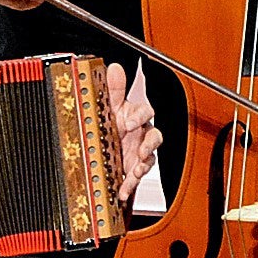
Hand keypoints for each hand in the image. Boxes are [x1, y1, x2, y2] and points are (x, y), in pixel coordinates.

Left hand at [106, 63, 162, 205]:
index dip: (140, 116)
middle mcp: (141, 134)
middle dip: (148, 145)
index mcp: (135, 116)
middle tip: (140, 151)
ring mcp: (139, 152)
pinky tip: (123, 189)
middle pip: (154, 137)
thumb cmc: (110, 123)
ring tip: (136, 171)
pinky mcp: (134, 168)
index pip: (145, 111)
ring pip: (149, 157)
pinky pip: (137, 176)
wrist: (103, 146)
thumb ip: (113, 88)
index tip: (129, 122)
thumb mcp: (108, 106)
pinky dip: (130, 184)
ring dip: (143, 165)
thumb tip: (114, 67)